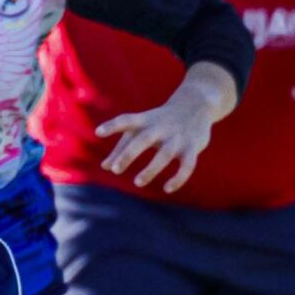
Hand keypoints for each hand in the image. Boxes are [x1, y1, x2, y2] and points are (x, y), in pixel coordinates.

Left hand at [97, 76, 224, 192]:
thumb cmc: (160, 121)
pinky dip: (178, 178)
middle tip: (115, 170)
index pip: (126, 120)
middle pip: (143, 139)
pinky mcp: (192, 148)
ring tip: (137, 182)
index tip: (98, 132)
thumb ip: (122, 147)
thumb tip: (105, 167)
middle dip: (129, 154)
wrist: (197, 104)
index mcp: (145, 121)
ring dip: (151, 169)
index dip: (112, 126)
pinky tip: (167, 189)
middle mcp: (161, 128)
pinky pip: (187, 166)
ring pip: (165, 155)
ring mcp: (178, 138)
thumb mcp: (141, 129)